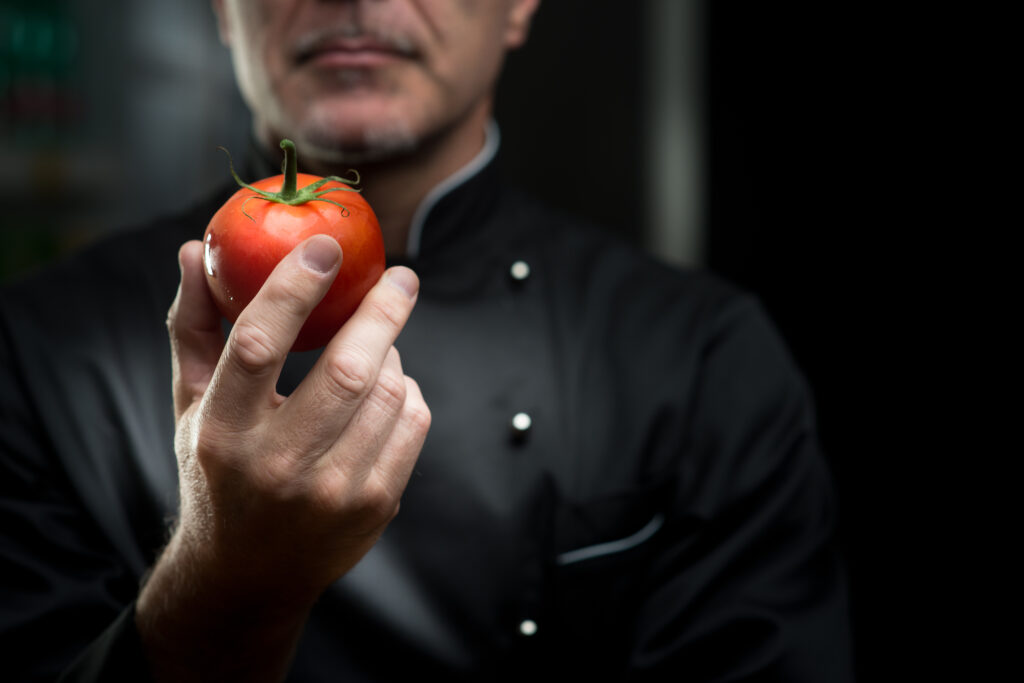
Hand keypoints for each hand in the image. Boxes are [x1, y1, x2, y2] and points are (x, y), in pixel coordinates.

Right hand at [137, 235, 429, 680]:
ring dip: (391, 353)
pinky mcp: (374, 505)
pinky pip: (412, 421)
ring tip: (378, 345)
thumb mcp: (193, 405)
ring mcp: (333, 492)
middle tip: (401, 277)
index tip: (326, 246)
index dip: (294, 288)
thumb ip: (195, 326)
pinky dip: (406, 391)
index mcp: (223, 432)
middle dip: (383, 312)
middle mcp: (278, 465)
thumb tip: (196, 250)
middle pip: (348, 370)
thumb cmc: (217, 471)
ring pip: (387, 391)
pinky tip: (387, 388)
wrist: (249, 574)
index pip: (258, 344)